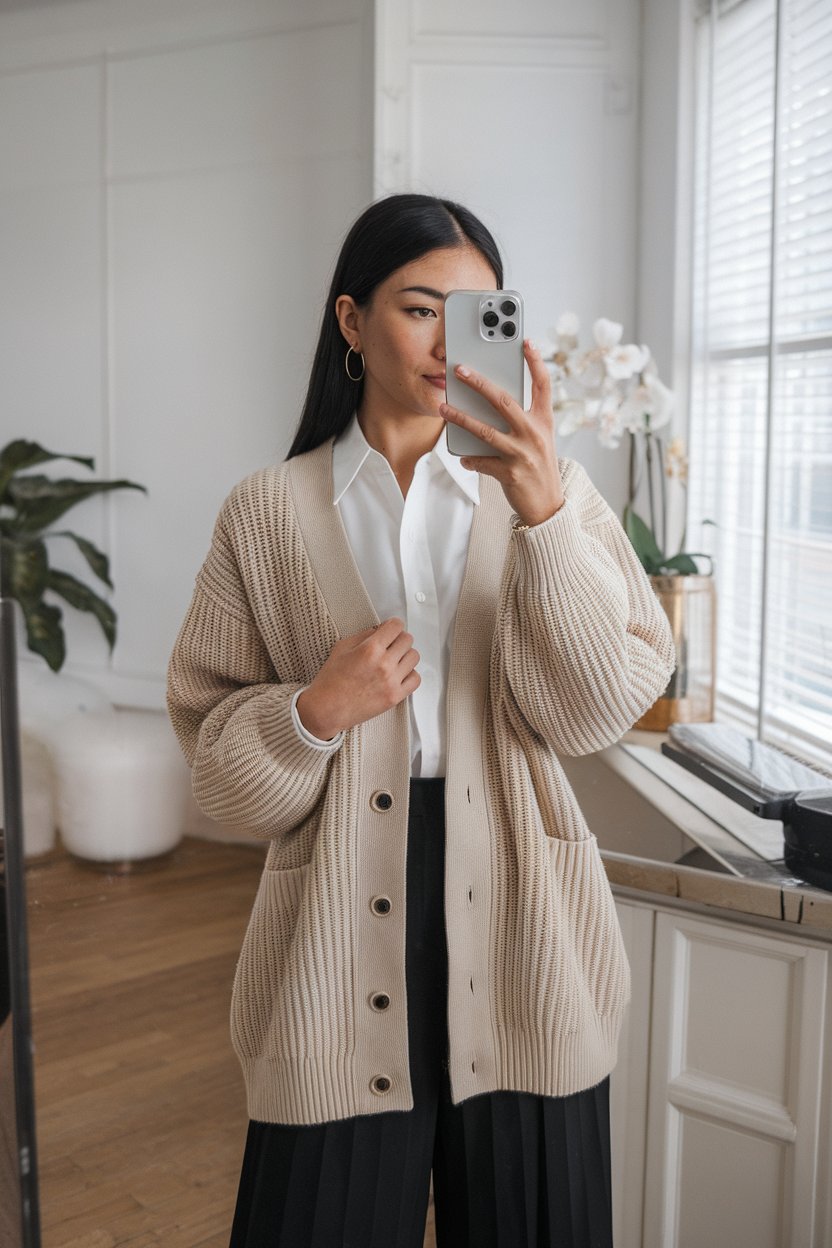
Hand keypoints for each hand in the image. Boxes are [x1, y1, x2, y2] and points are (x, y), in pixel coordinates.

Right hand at [296, 618, 420, 737]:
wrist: (326, 709)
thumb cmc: (330, 681)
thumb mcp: (342, 648)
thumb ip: (364, 636)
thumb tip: (379, 630)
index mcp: (370, 649)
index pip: (396, 626)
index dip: (393, 625)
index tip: (390, 629)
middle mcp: (384, 664)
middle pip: (407, 640)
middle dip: (398, 639)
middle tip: (390, 644)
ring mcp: (391, 681)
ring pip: (414, 657)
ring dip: (405, 655)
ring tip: (395, 659)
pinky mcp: (395, 696)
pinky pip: (415, 679)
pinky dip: (410, 674)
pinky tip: (399, 674)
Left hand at [439, 339, 564, 526]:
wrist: (548, 506)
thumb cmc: (539, 467)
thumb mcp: (539, 440)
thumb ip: (521, 420)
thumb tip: (490, 404)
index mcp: (544, 421)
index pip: (543, 385)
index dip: (535, 362)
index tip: (526, 341)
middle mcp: (534, 434)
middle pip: (504, 401)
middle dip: (480, 383)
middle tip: (460, 369)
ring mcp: (522, 454)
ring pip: (485, 431)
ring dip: (461, 419)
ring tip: (443, 410)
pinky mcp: (510, 474)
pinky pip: (482, 462)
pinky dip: (470, 459)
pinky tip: (463, 457)